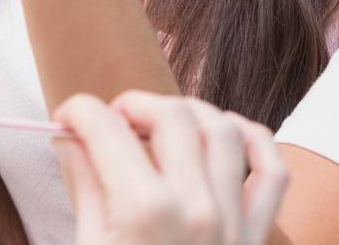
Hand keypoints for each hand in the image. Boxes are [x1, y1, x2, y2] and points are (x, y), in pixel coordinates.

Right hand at [54, 92, 289, 244]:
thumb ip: (87, 189)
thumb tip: (71, 140)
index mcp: (143, 212)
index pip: (106, 127)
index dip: (79, 112)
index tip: (67, 118)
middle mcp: (195, 208)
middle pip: (171, 115)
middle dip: (134, 106)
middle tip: (112, 123)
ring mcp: (233, 222)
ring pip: (224, 129)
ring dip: (190, 114)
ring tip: (161, 128)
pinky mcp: (255, 238)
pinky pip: (271, 170)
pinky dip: (252, 141)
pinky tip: (222, 137)